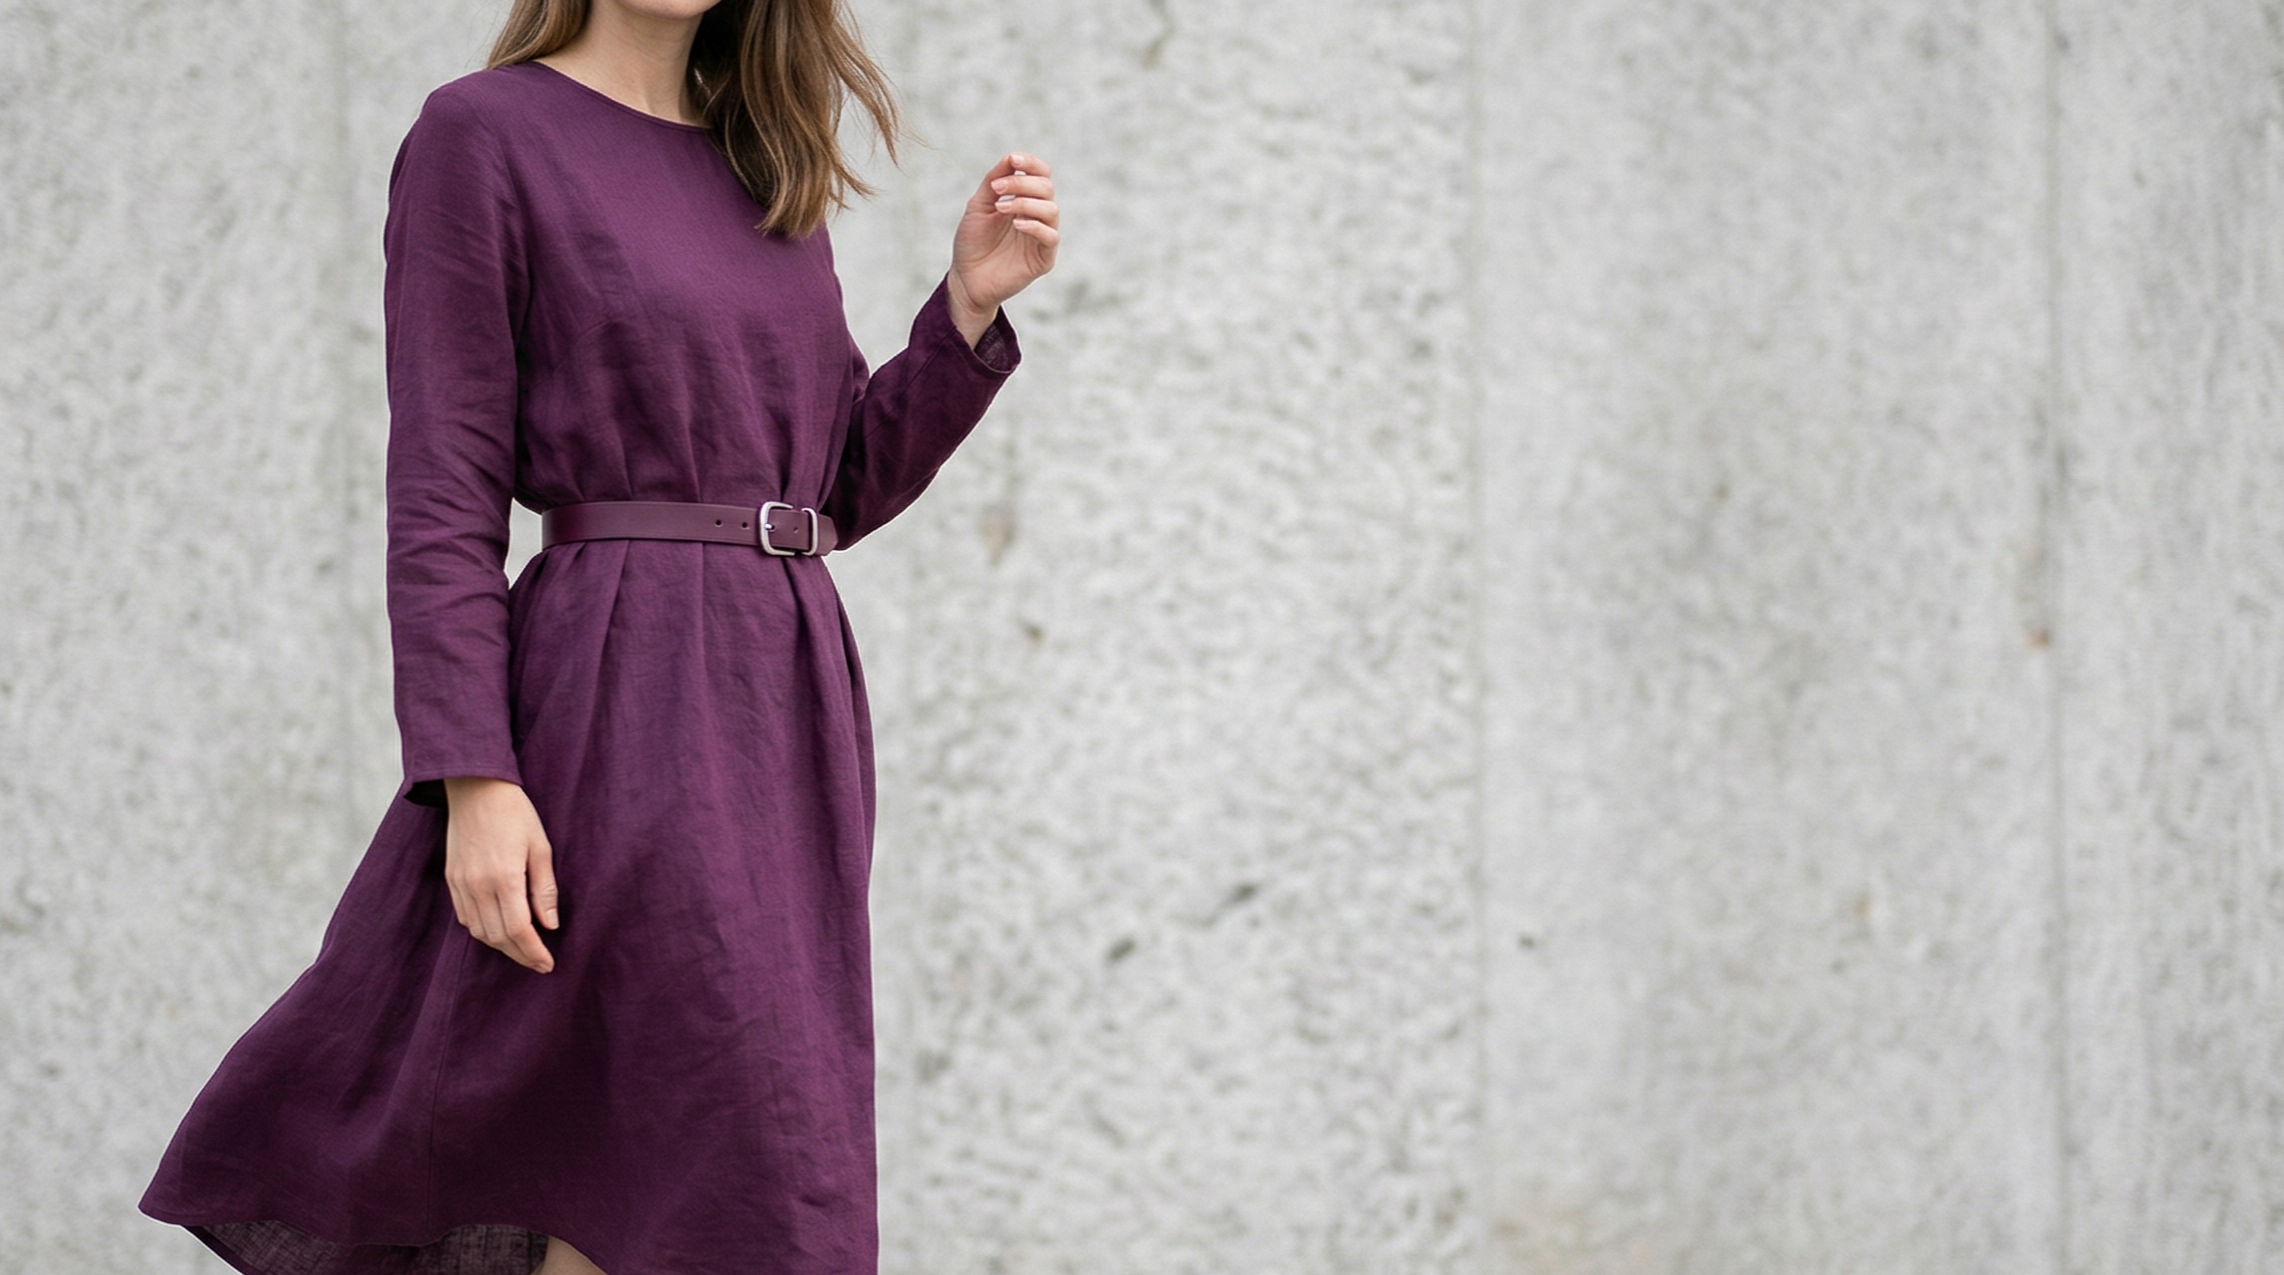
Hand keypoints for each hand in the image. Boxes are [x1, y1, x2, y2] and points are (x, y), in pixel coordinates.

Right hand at [441, 776, 557, 972]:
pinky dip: (481, 930)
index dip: (533, 952)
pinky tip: (498, 930)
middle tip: (539, 963)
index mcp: (504, 878)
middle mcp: (478, 885)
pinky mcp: (451, 878)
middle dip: (519, 955)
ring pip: (478, 930)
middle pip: (497, 936)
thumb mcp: (540, 846)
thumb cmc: (514, 813)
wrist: (476, 788)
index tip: (547, 964)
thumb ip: (544, 889)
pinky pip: (464, 916)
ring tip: (522, 950)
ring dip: (500, 946)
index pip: (518, 930)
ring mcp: (461, 883)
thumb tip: (550, 925)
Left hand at [946, 152, 1059, 345]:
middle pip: (1047, 188)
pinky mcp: (1043, 259)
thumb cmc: (972, 243)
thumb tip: (1010, 158)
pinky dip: (1035, 226)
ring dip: (1026, 203)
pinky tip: (1016, 224)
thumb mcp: (979, 206)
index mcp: (1024, 201)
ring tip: (1001, 207)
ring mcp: (1041, 238)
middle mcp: (1036, 216)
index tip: (1013, 160)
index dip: (1031, 164)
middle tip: (997, 188)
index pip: (1041, 175)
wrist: (966, 279)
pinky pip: (1051, 237)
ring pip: (1052, 210)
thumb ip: (994, 182)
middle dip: (1022, 183)